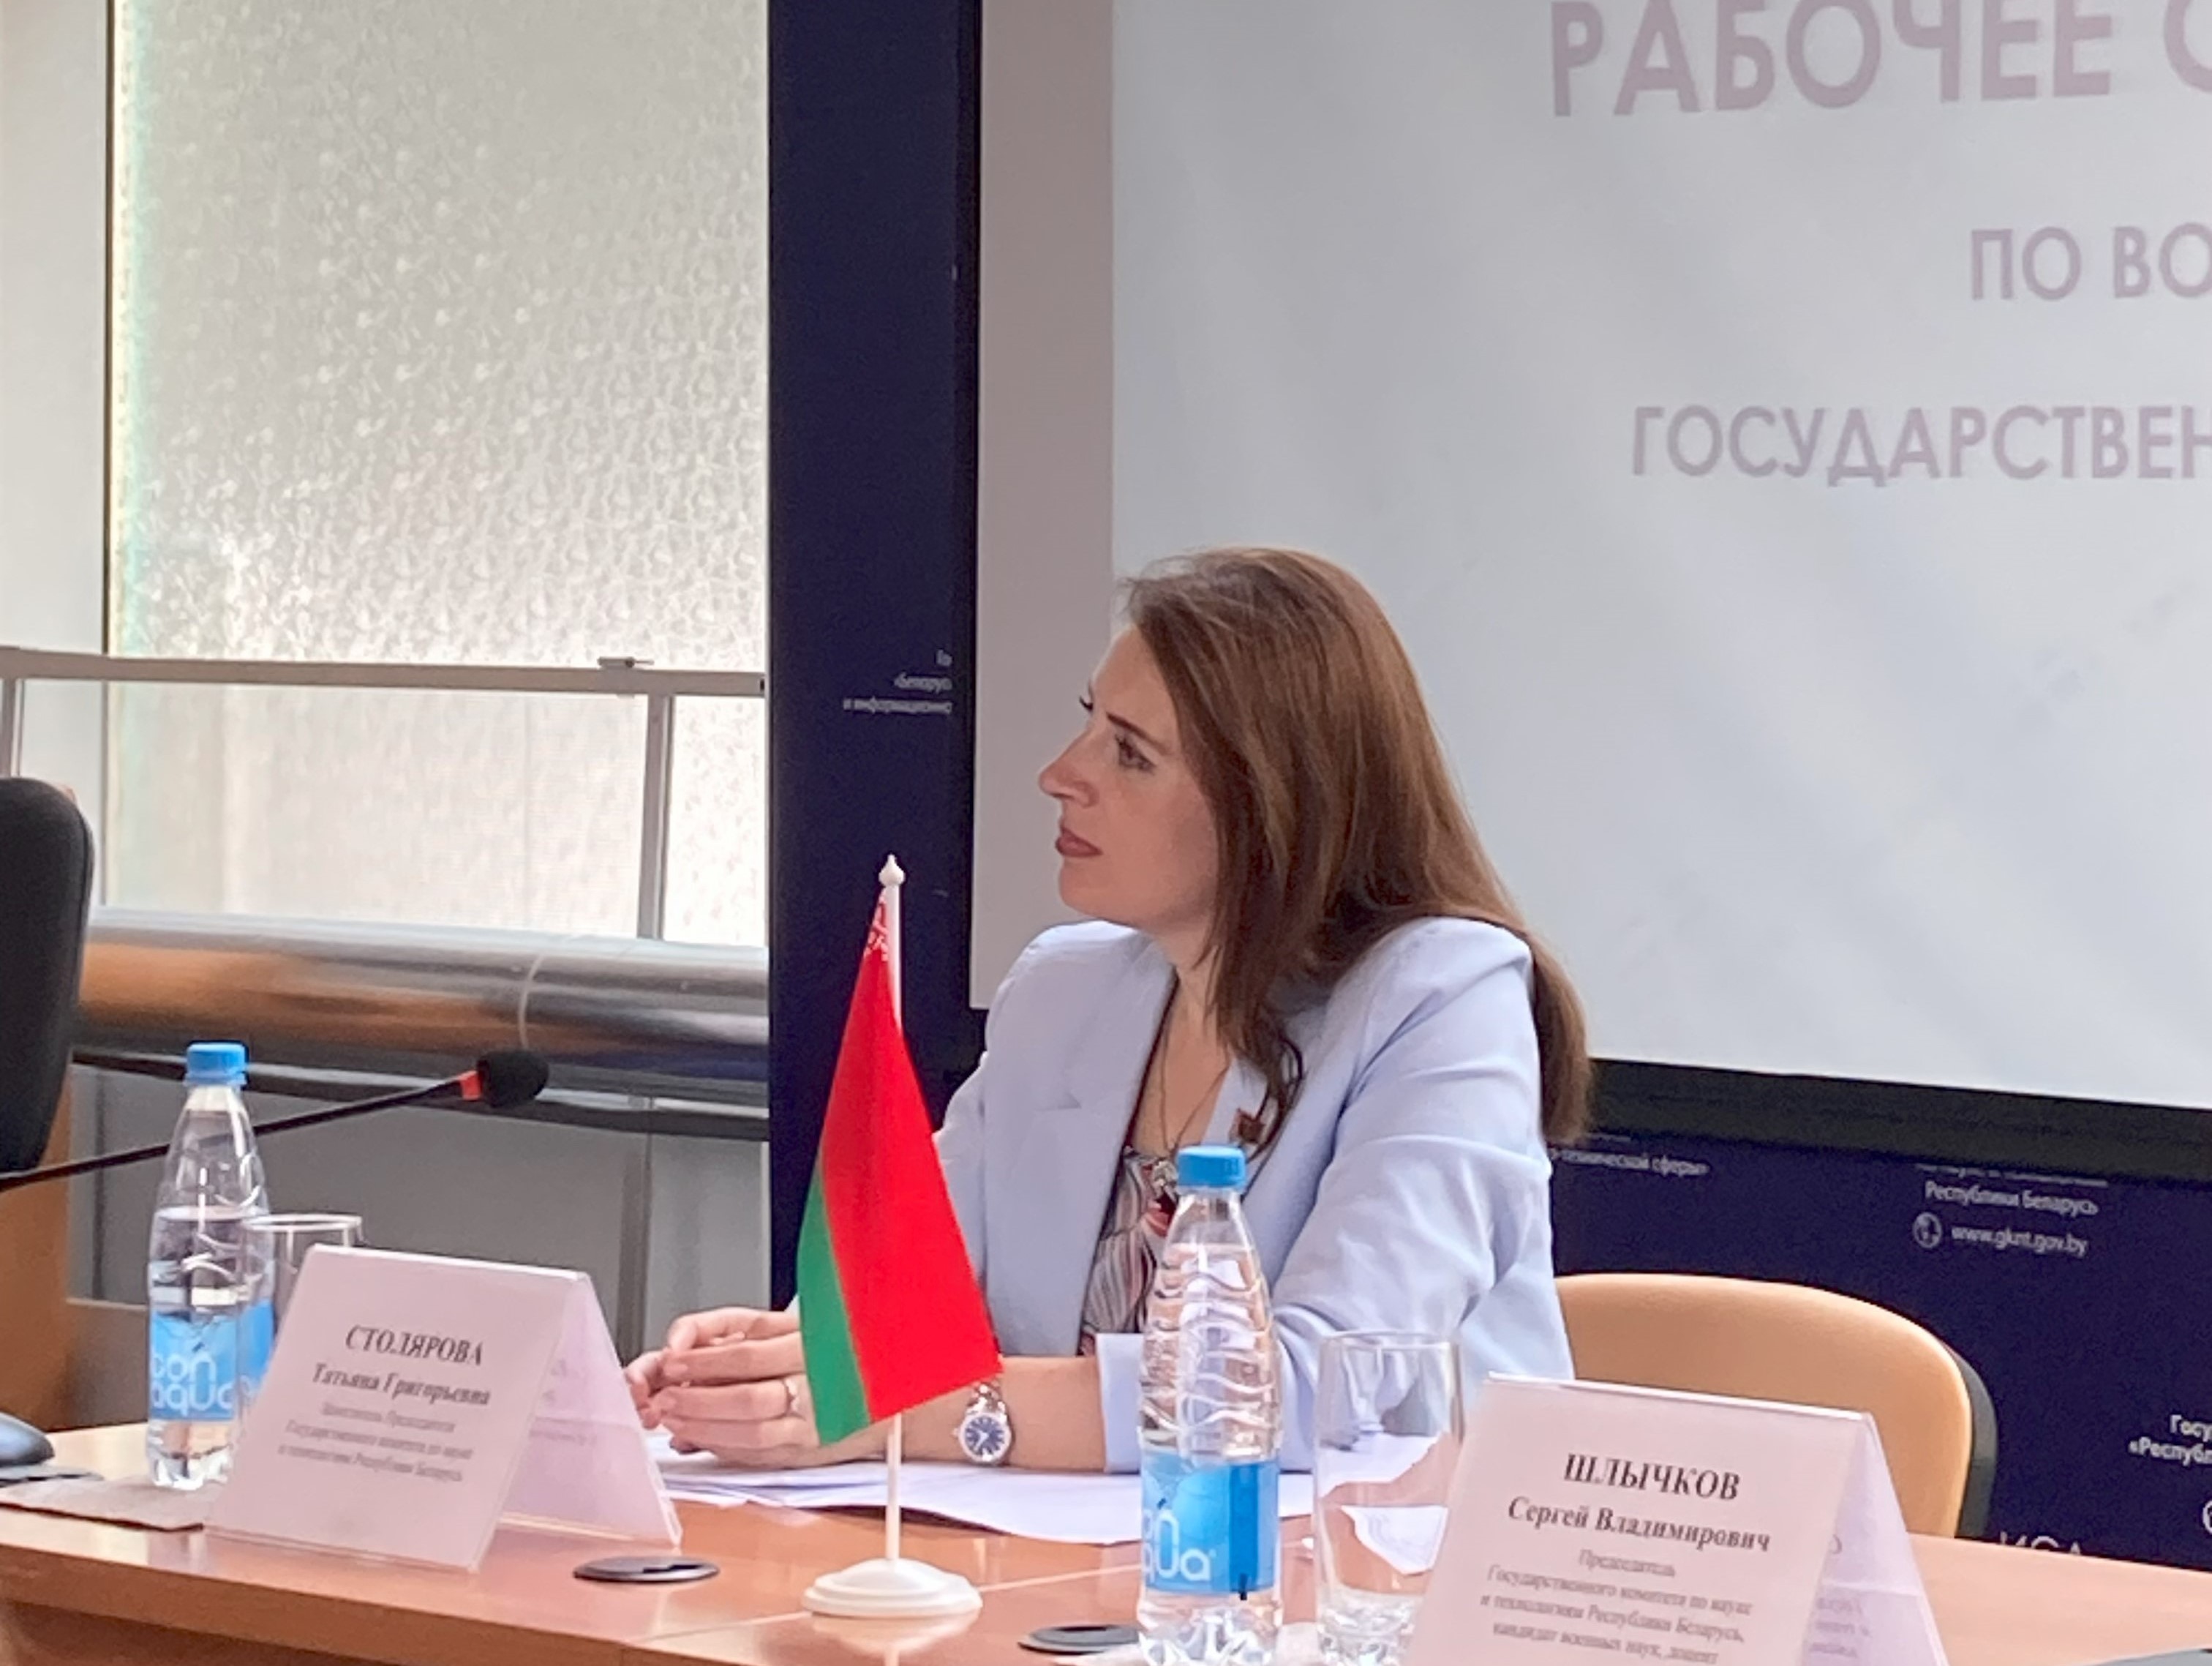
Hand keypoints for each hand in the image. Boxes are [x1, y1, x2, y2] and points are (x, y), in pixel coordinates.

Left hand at [634, 1306, 886, 1467]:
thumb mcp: (779, 1320)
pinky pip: (759, 1456)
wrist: (880, 1384)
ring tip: (675, 1420)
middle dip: (698, 1403)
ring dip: (705, 1430)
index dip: (703, 1362)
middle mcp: (816, 1388)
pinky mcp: (808, 1451)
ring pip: (752, 1435)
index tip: (670, 1361)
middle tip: (665, 1399)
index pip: (748, 1357)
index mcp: (811, 1347)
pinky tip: (701, 1439)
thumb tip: (680, 1340)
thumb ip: (726, 1324)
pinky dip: (724, 1449)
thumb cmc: (825, 1345)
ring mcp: (814, 1425)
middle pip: (748, 1401)